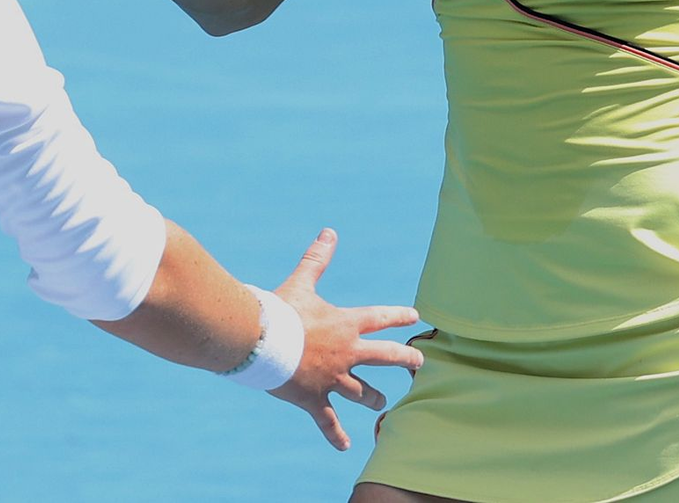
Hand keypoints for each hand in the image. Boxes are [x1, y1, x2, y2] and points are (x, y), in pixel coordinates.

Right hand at [269, 229, 422, 450]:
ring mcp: (332, 379)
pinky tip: (347, 446)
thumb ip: (317, 259)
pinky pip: (329, 421)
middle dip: (405, 360)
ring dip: (375, 398)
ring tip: (384, 404)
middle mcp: (346, 353)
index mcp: (345, 324)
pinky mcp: (315, 399)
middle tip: (419, 364)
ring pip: (362, 393)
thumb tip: (330, 232)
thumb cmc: (280, 310)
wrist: (259, 341)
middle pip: (385, 357)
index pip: (380, 318)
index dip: (398, 316)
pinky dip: (337, 434)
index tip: (415, 317)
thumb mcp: (302, 282)